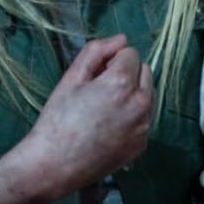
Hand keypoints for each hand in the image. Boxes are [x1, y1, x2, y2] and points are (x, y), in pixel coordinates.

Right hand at [0, 35, 153, 203]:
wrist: (55, 164)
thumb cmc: (58, 118)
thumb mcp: (71, 78)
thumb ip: (97, 51)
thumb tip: (121, 39)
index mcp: (122, 83)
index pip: (130, 53)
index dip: (110, 60)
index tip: (94, 76)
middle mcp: (141, 103)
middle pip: (144, 71)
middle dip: (126, 73)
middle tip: (98, 89)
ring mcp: (144, 126)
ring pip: (147, 94)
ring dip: (132, 92)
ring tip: (103, 108)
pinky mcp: (143, 143)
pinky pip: (144, 117)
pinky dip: (132, 114)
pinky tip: (109, 126)